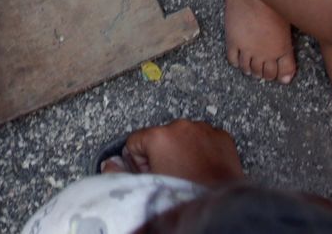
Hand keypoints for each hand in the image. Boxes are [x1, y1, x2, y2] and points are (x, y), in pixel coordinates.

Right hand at [108, 120, 244, 186]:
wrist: (219, 205)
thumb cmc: (185, 197)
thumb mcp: (147, 186)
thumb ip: (121, 173)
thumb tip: (109, 165)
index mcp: (159, 135)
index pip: (134, 141)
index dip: (139, 162)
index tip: (151, 174)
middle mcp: (181, 126)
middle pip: (159, 137)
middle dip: (161, 154)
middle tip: (171, 176)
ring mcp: (203, 129)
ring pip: (183, 136)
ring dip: (182, 150)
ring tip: (188, 172)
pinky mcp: (221, 136)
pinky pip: (204, 138)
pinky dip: (202, 149)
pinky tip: (203, 167)